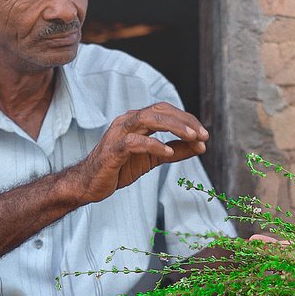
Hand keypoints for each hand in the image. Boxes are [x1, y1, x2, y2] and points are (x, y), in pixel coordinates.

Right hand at [68, 103, 207, 203]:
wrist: (90, 184)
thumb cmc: (119, 168)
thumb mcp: (153, 159)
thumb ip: (176, 151)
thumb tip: (201, 146)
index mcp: (137, 122)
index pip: (165, 111)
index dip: (187, 120)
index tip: (204, 135)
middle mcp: (127, 122)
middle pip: (159, 111)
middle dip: (183, 121)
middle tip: (203, 135)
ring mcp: (118, 134)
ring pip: (147, 119)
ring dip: (172, 126)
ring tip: (191, 137)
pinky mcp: (112, 150)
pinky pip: (134, 142)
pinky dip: (153, 145)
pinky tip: (168, 152)